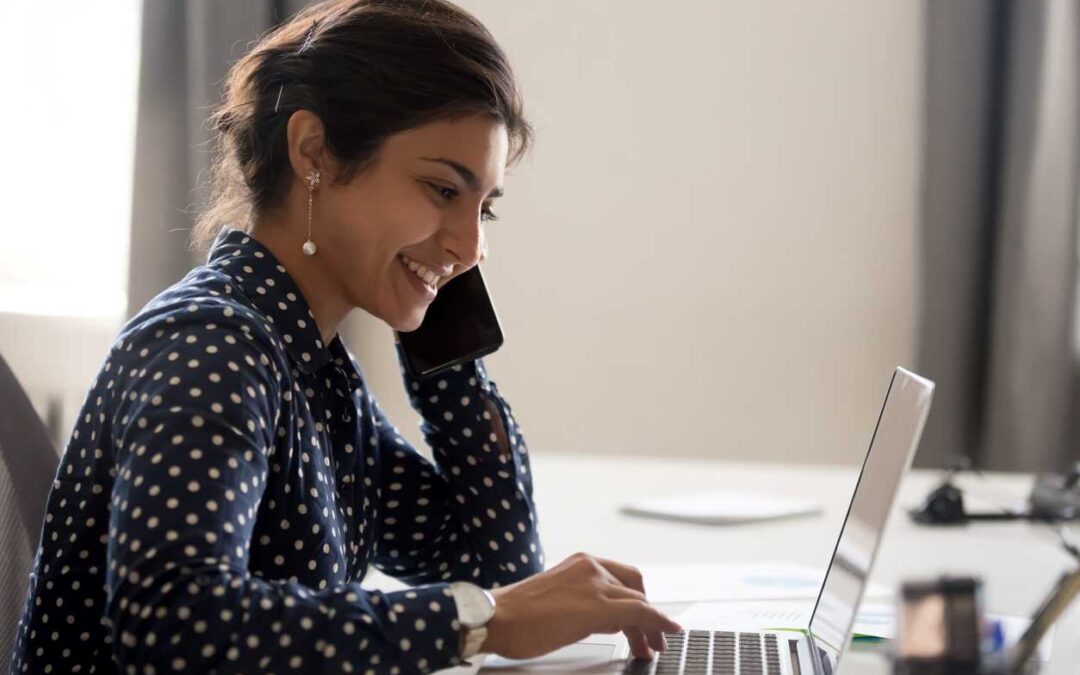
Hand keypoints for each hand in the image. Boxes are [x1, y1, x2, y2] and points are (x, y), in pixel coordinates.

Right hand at [479, 552, 681, 660]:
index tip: (645, 618)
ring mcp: (595, 584)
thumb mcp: (558, 602)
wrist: (495, 618)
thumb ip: (585, 605)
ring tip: (652, 648)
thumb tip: (609, 621)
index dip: (638, 601)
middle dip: (647, 615)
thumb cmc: (516, 616)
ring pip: (639, 602)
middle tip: (653, 638)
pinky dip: (658, 622)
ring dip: (650, 626)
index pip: (622, 578)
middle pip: (634, 589)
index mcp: (580, 563)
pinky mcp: (598, 606)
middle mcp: (591, 567)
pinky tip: (666, 632)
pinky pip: (639, 612)